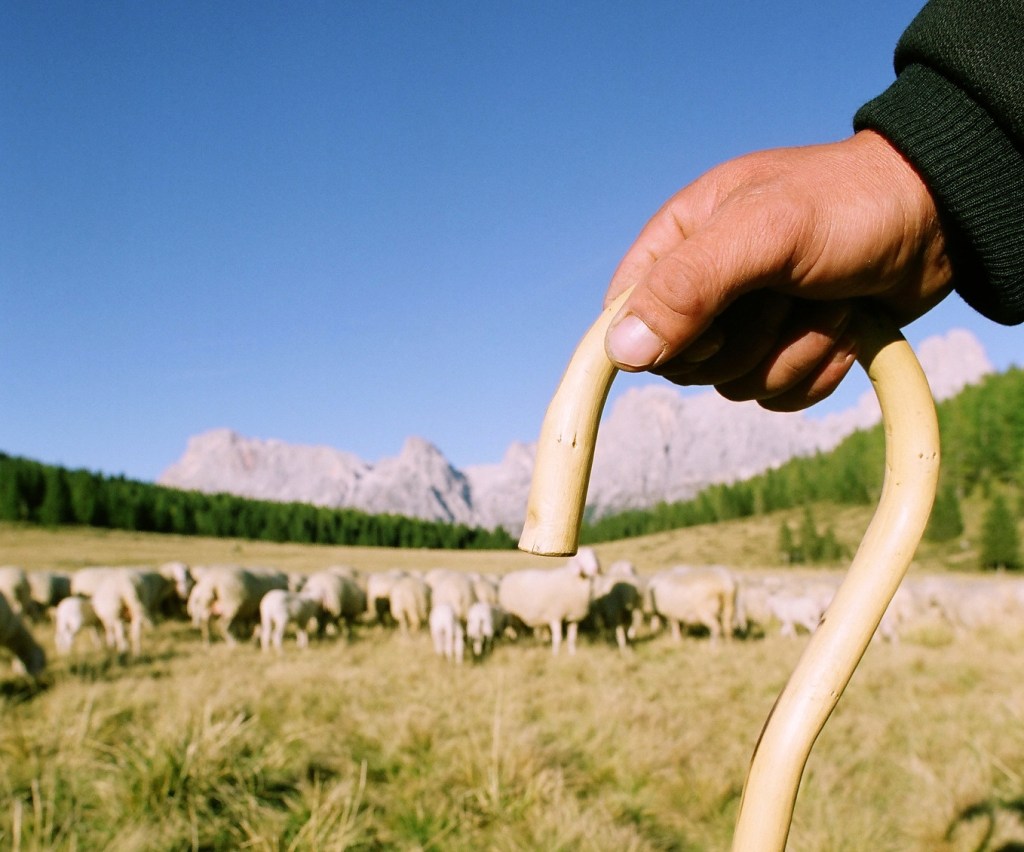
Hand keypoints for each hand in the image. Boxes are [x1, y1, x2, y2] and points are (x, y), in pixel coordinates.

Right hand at [603, 130, 953, 410]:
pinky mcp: (788, 351)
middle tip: (790, 294)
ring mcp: (746, 323)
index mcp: (680, 241)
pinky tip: (844, 325)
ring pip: (736, 387)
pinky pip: (779, 398)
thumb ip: (689, 285)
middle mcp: (705, 286)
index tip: (715, 325)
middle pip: (684, 364)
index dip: (665, 336)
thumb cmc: (850, 204)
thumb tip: (622, 354)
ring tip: (829, 298)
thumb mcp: (765, 231)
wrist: (942, 219)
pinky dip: (819, 370)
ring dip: (795, 351)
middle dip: (749, 341)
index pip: (625, 317)